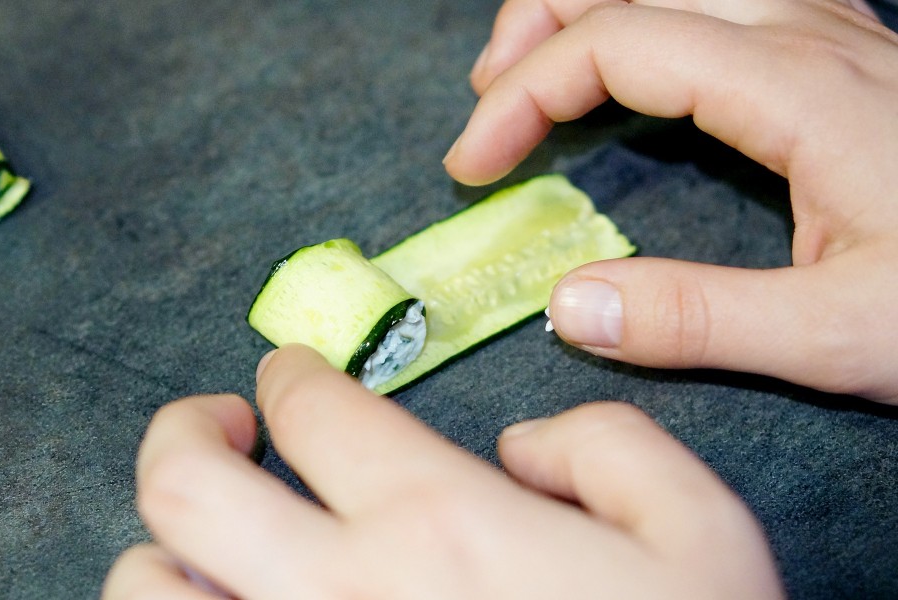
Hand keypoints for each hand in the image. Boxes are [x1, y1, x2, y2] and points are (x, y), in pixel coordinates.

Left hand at [103, 344, 782, 598]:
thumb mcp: (703, 536)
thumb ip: (609, 450)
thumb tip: (522, 447)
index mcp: (438, 523)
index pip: (316, 409)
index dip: (292, 374)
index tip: (290, 373)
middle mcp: (339, 594)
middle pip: (184, 485)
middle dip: (182, 430)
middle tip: (216, 425)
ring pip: (142, 596)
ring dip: (163, 556)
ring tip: (207, 547)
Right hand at [444, 0, 897, 403]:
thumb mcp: (840, 337)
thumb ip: (698, 321)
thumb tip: (568, 308)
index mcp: (793, 88)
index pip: (617, 42)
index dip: (524, 92)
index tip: (474, 163)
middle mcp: (808, 35)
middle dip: (536, 25)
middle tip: (487, 106)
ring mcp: (832, 33)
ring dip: (591, 6)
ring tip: (538, 68)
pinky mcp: (844, 54)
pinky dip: (652, 14)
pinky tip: (645, 59)